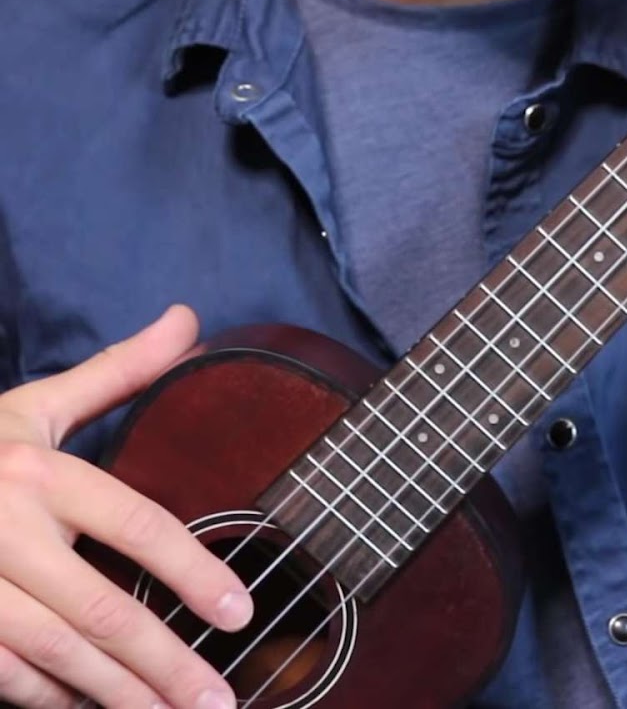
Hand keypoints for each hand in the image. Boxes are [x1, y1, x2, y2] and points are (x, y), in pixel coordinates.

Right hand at [0, 306, 252, 707]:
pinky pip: (6, 677)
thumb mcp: (34, 406)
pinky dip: (52, 700)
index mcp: (39, 475)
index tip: (239, 614)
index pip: (136, 526)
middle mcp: (4, 533)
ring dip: (120, 696)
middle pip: (103, 611)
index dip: (193, 572)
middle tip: (221, 700)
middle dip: (166, 664)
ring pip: (57, 656)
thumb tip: (189, 319)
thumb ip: (117, 372)